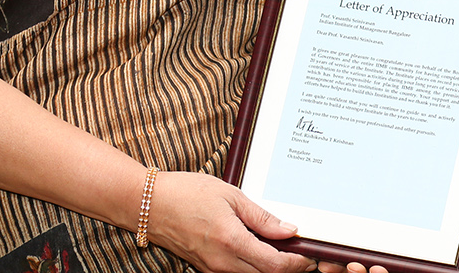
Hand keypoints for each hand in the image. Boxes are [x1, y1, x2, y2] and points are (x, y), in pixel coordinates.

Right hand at [146, 172, 312, 272]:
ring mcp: (212, 269)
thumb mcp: (230, 195)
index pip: (275, 265)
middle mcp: (222, 262)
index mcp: (232, 241)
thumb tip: (289, 230)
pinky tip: (259, 251)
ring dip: (270, 269)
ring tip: (284, 251)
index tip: (309, 257)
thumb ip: (261, 216)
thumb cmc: (186, 193)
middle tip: (303, 256)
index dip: (297, 264)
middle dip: (288, 269)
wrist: (149, 204)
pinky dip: (252, 266)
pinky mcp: (205, 268)